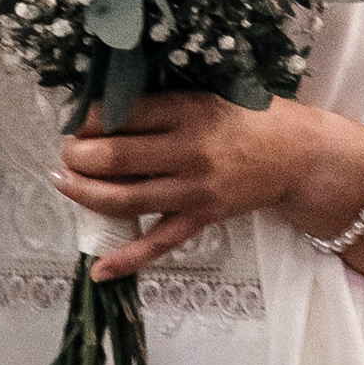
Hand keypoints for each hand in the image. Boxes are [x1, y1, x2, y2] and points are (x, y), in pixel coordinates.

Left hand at [57, 95, 363, 274]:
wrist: (300, 155)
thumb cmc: (251, 118)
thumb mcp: (208, 95)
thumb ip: (162, 104)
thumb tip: (104, 112)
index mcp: (190, 111)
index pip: (124, 114)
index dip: (88, 118)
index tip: (73, 119)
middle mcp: (190, 151)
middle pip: (116, 156)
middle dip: (78, 155)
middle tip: (64, 152)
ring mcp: (194, 190)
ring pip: (126, 198)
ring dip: (85, 193)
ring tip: (62, 182)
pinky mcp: (202, 219)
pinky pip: (158, 243)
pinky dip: (127, 259)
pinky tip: (98, 269)